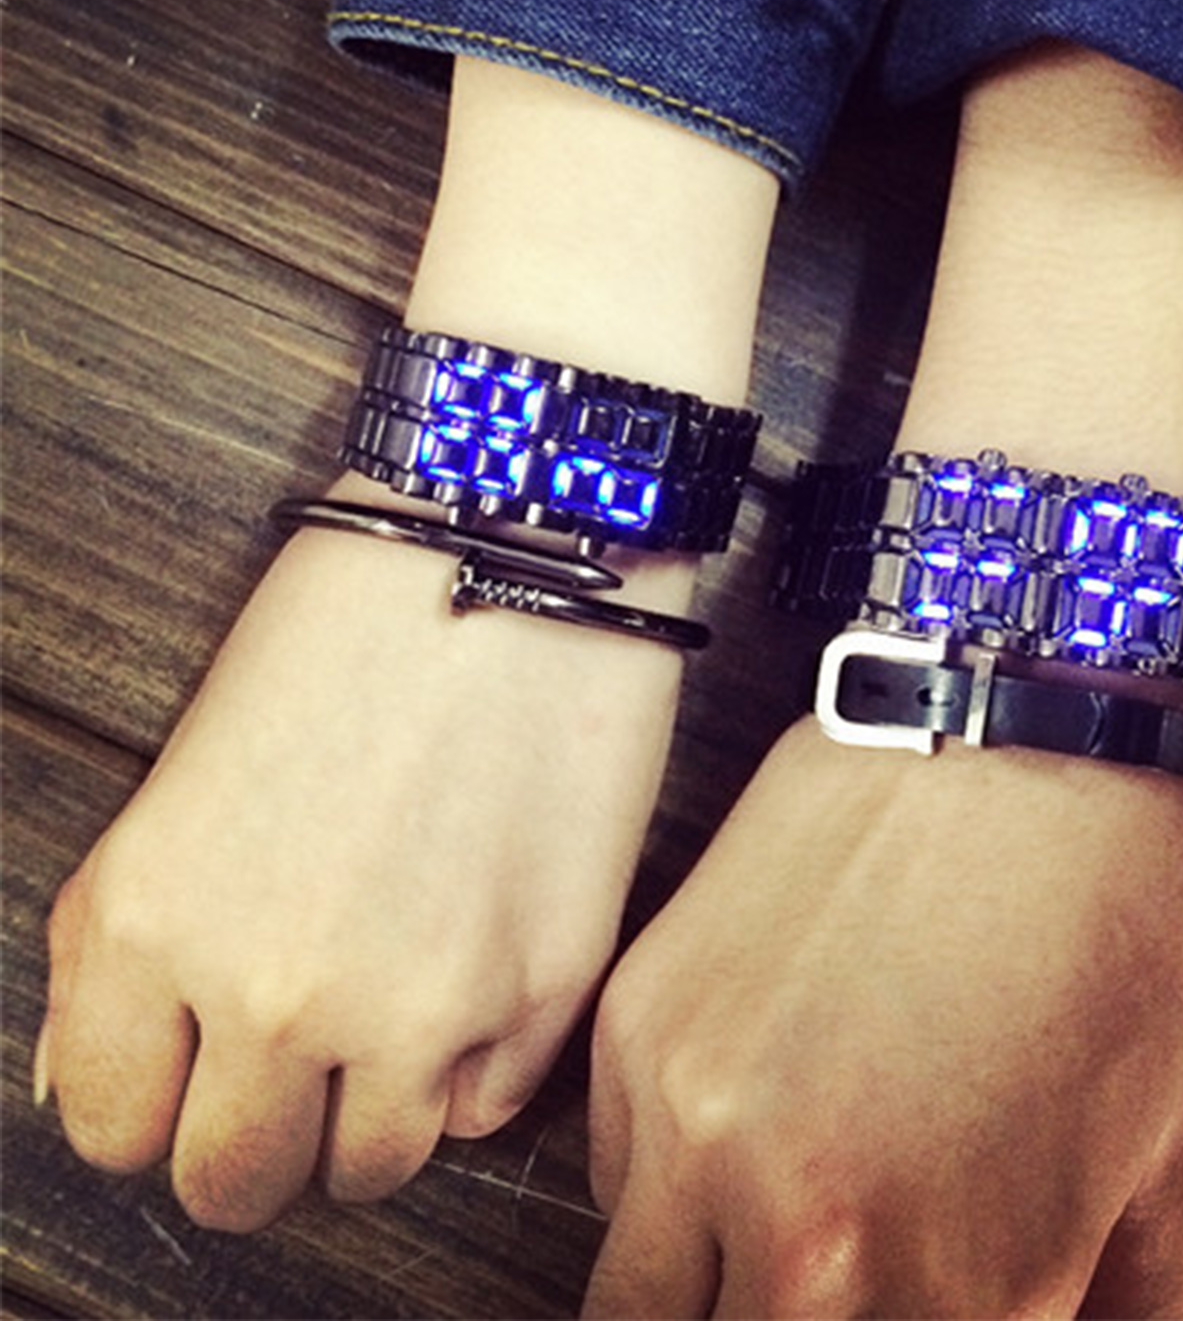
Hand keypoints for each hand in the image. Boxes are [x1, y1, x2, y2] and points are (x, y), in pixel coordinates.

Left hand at [37, 509, 685, 1230]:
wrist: (521, 542)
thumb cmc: (355, 620)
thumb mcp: (183, 770)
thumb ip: (116, 947)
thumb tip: (93, 1081)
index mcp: (160, 921)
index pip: (113, 1129)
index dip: (153, 1100)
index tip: (191, 1071)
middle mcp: (282, 988)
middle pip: (237, 1182)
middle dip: (254, 1129)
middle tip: (291, 1056)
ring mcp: (426, 1000)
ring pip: (372, 1169)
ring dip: (369, 1110)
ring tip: (392, 1009)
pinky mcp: (547, 985)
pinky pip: (486, 1107)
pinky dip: (473, 1063)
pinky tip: (471, 964)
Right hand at [584, 717, 1182, 1318]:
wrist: (1015, 730)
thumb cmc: (1116, 926)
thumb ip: (1127, 1315)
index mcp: (964, 1293)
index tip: (914, 1298)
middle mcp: (808, 1240)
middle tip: (836, 1276)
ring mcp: (698, 1132)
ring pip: (636, 1314)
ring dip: (704, 1298)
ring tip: (763, 1252)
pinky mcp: (638, 1032)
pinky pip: (612, 1183)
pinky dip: (665, 1196)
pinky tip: (739, 1137)